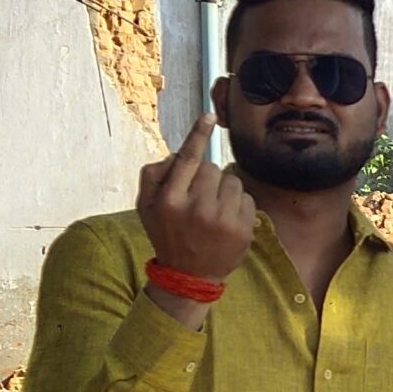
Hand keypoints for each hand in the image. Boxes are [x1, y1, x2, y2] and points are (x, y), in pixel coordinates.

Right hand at [135, 112, 253, 281]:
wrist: (189, 276)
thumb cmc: (167, 233)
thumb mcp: (145, 207)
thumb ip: (153, 175)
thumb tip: (177, 154)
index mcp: (169, 200)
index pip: (187, 159)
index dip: (198, 135)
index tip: (209, 115)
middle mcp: (196, 208)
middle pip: (211, 168)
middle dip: (206, 178)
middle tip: (199, 198)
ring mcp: (222, 220)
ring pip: (232, 181)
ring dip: (224, 191)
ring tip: (213, 212)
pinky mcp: (242, 229)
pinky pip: (247, 199)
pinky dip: (238, 206)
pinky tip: (226, 222)